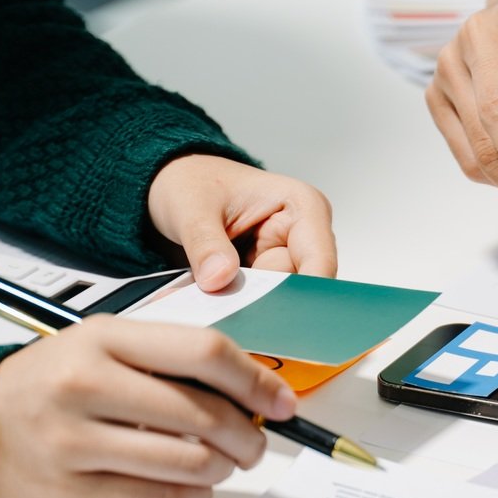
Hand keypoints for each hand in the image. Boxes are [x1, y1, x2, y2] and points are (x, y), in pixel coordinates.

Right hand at [0, 317, 296, 497]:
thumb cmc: (49, 384)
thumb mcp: (102, 346)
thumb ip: (169, 359)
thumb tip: (252, 389)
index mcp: (103, 338)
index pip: (204, 353)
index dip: (257, 380)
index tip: (281, 401)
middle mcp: (87, 385)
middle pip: (204, 414)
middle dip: (249, 435)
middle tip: (256, 443)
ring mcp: (75, 441)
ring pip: (189, 462)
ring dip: (224, 468)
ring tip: (222, 464)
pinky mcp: (70, 491)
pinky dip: (194, 496)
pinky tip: (194, 487)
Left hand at [146, 154, 335, 289]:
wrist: (179, 186)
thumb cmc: (194, 182)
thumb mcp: (191, 208)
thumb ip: (205, 244)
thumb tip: (219, 279)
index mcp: (302, 207)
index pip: (319, 262)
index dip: (302, 295)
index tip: (272, 316)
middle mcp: (302, 236)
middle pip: (299, 288)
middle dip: (262, 301)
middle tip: (224, 304)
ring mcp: (284, 260)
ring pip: (276, 301)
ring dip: (242, 305)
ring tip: (208, 296)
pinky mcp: (265, 279)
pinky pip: (256, 303)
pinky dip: (232, 306)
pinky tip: (209, 300)